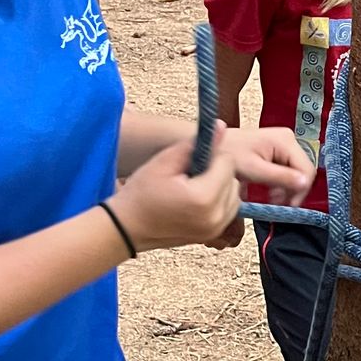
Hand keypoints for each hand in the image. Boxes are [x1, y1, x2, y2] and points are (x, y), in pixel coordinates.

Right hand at [113, 128, 241, 251]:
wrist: (126, 227)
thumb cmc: (140, 194)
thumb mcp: (164, 162)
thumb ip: (196, 144)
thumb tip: (221, 126)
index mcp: (203, 198)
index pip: (227, 163)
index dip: (211, 156)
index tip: (191, 160)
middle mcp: (214, 217)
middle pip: (233, 179)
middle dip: (216, 171)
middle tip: (189, 174)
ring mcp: (215, 229)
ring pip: (234, 194)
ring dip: (220, 186)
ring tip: (192, 186)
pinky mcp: (213, 234)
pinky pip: (228, 209)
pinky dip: (218, 200)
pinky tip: (195, 198)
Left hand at [228, 126, 316, 204]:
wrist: (215, 146)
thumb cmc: (230, 155)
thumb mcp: (255, 170)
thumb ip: (280, 177)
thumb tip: (304, 184)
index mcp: (285, 140)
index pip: (306, 169)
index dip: (301, 189)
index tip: (290, 205)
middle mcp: (289, 139)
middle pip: (303, 170)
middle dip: (294, 189)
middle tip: (278, 202)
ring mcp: (285, 143)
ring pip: (297, 171)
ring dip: (288, 187)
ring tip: (272, 197)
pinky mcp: (280, 149)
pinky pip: (289, 169)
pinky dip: (283, 182)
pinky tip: (272, 190)